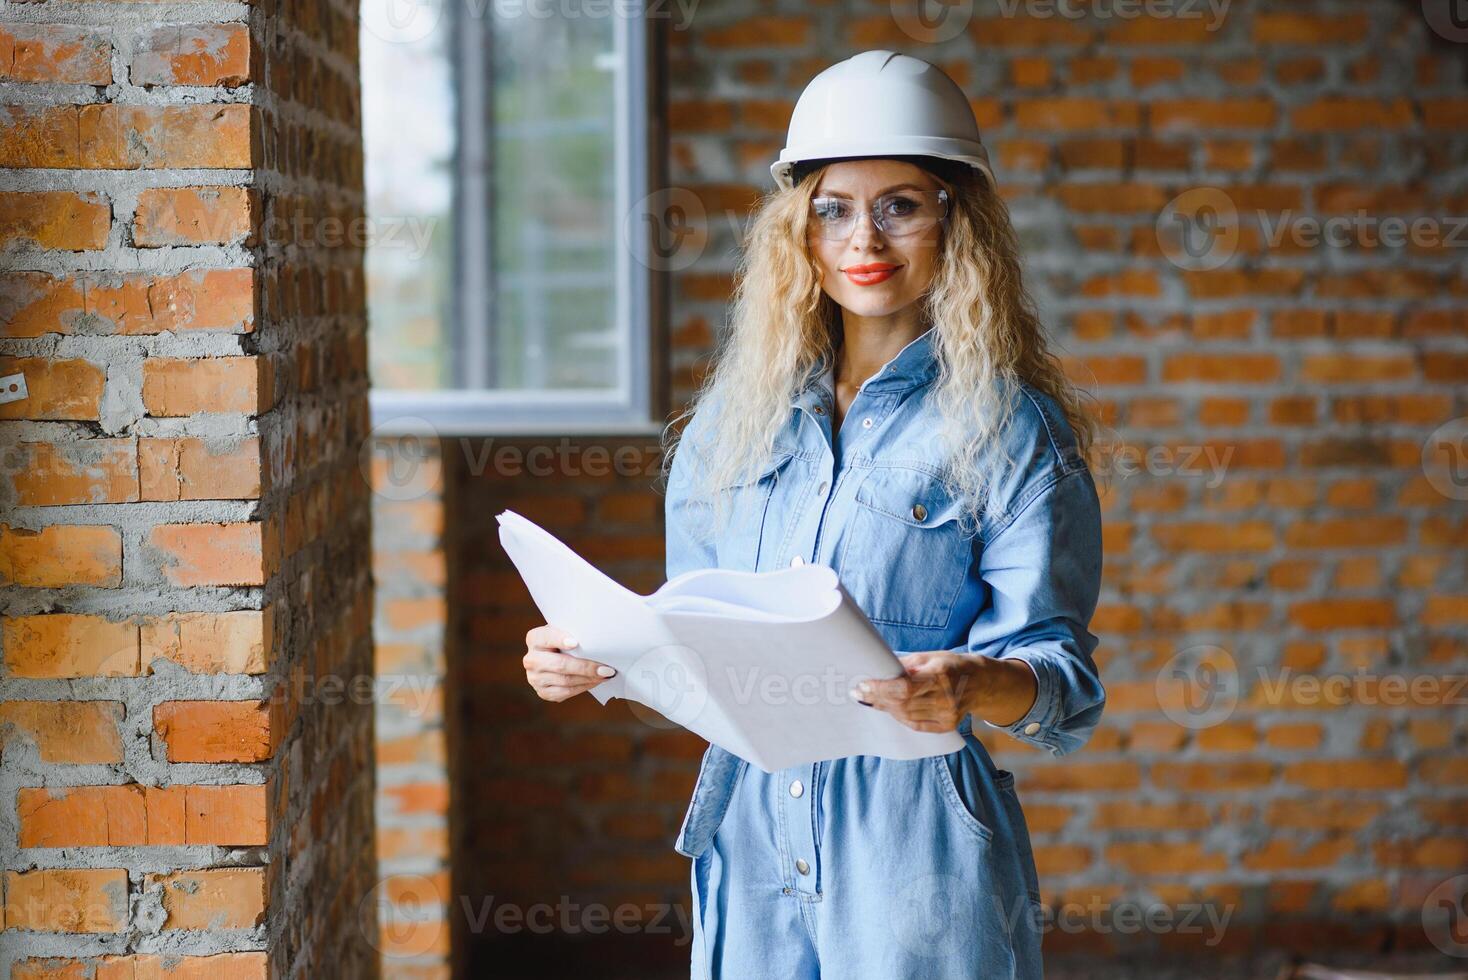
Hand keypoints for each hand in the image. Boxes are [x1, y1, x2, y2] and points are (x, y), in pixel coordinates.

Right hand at [523, 625, 616, 701]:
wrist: (556, 656)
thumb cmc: (566, 639)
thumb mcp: (566, 630)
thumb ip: (574, 632)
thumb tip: (596, 639)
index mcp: (534, 638)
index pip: (546, 638)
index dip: (560, 640)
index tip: (576, 642)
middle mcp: (531, 659)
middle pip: (560, 665)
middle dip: (585, 667)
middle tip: (606, 668)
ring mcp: (535, 678)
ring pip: (565, 681)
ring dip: (589, 679)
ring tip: (606, 675)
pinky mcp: (543, 692)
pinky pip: (565, 692)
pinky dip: (584, 687)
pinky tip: (596, 681)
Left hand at [852, 651, 1037, 732]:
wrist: (982, 683)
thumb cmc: (952, 665)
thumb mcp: (930, 656)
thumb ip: (906, 666)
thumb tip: (879, 671)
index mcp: (941, 675)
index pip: (904, 688)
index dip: (881, 689)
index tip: (863, 686)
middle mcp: (946, 698)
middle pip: (902, 704)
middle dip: (876, 699)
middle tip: (859, 693)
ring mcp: (947, 715)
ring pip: (906, 716)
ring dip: (885, 708)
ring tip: (871, 699)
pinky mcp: (946, 726)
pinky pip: (915, 725)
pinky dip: (899, 717)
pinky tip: (890, 709)